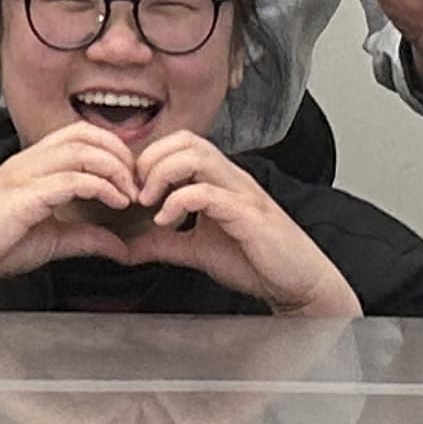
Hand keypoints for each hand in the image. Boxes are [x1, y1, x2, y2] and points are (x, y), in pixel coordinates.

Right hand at [0, 123, 145, 308]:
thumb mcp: (51, 240)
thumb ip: (86, 237)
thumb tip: (123, 248)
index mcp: (31, 164)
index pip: (78, 134)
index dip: (112, 149)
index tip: (131, 179)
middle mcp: (27, 161)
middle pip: (84, 134)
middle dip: (119, 153)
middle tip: (136, 183)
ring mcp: (23, 176)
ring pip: (80, 151)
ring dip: (114, 169)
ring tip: (129, 194)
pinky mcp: (22, 197)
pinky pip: (70, 179)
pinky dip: (100, 186)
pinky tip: (114, 202)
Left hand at [128, 132, 361, 316]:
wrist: (296, 283)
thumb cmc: (255, 261)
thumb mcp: (196, 250)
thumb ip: (162, 244)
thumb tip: (126, 248)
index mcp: (219, 180)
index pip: (180, 143)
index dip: (149, 159)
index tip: (133, 189)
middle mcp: (230, 179)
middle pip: (186, 139)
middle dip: (151, 160)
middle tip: (136, 192)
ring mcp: (241, 193)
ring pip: (196, 156)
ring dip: (162, 174)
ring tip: (149, 203)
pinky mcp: (248, 215)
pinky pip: (207, 193)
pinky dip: (178, 202)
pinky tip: (166, 222)